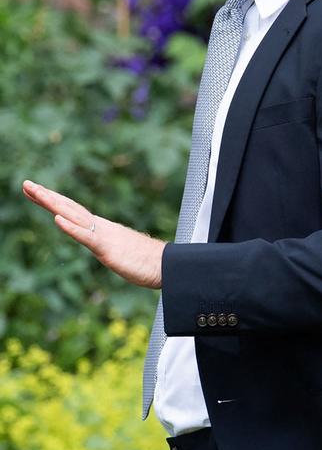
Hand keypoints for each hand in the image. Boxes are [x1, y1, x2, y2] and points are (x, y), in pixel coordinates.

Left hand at [23, 179, 164, 288]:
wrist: (166, 265)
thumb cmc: (146, 261)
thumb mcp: (119, 251)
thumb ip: (108, 244)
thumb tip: (103, 243)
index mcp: (101, 228)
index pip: (72, 211)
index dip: (53, 200)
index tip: (35, 190)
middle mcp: (101, 227)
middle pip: (69, 208)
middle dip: (46, 196)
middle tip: (26, 184)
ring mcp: (104, 236)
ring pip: (74, 216)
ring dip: (53, 204)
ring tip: (36, 192)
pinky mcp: (108, 249)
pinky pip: (87, 237)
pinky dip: (71, 228)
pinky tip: (57, 220)